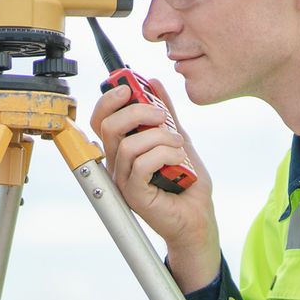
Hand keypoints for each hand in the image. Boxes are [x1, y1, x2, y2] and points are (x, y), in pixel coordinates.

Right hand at [89, 78, 221, 291]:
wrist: (198, 215)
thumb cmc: (187, 183)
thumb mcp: (178, 138)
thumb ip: (166, 113)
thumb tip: (154, 84)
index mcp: (122, 149)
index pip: (101, 119)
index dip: (109, 100)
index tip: (128, 87)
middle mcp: (117, 164)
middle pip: (108, 126)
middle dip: (137, 111)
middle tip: (161, 115)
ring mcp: (123, 180)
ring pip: (128, 145)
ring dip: (160, 137)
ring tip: (178, 144)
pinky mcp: (134, 194)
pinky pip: (141, 164)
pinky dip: (164, 155)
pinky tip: (178, 160)